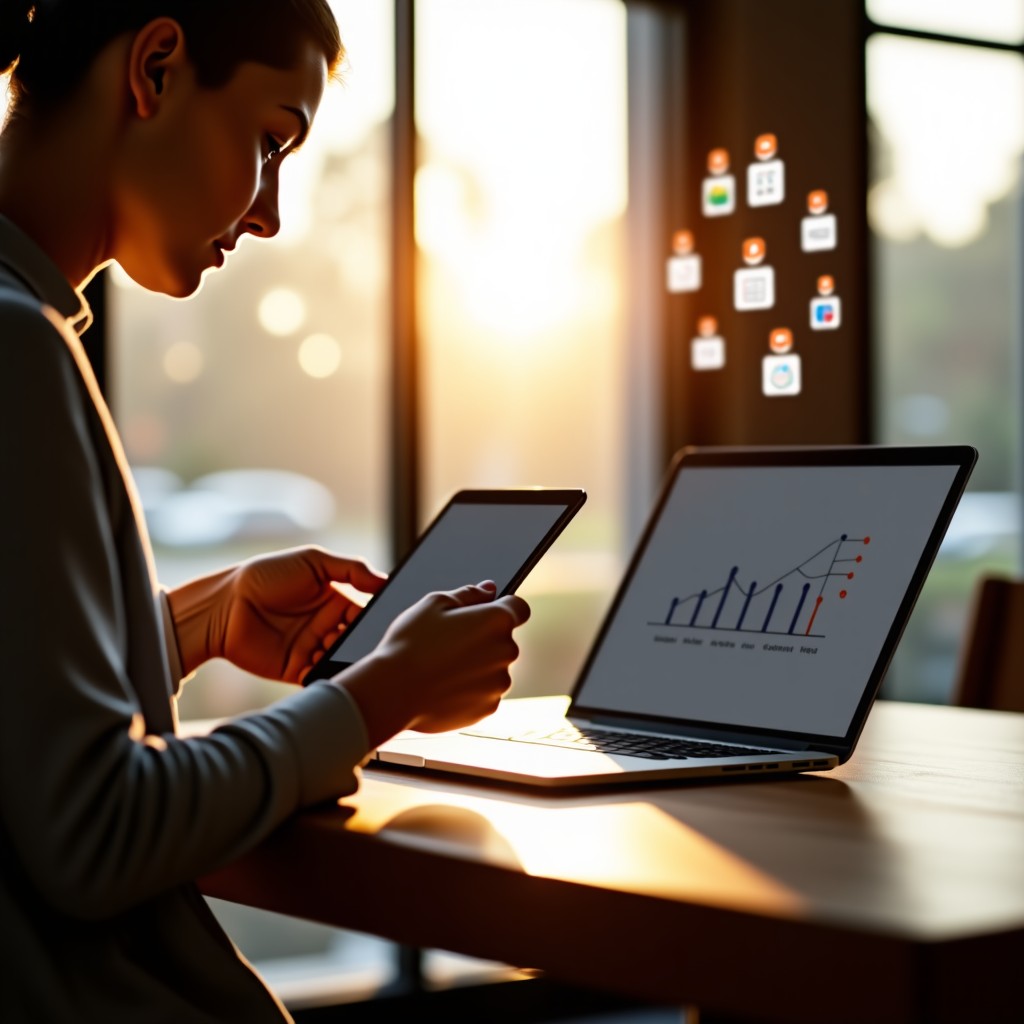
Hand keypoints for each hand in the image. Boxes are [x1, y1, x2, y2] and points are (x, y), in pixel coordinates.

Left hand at [168, 546, 386, 682]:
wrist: (224, 605)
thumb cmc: (266, 576)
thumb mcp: (313, 561)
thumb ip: (351, 569)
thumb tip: (384, 580)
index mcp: (333, 600)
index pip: (364, 612)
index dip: (372, 616)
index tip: (375, 618)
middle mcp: (326, 626)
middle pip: (356, 639)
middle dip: (359, 640)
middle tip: (349, 634)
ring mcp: (312, 649)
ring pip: (341, 659)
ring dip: (341, 655)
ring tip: (328, 643)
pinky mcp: (297, 670)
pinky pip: (320, 677)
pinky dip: (325, 674)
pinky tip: (317, 662)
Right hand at [339, 581, 530, 747]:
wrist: (392, 691)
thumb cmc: (410, 644)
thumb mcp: (433, 603)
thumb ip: (469, 593)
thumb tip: (489, 589)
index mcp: (496, 620)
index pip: (519, 608)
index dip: (502, 608)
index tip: (483, 614)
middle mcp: (506, 651)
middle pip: (503, 640)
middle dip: (483, 639)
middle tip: (448, 643)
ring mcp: (499, 683)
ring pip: (493, 668)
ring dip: (477, 666)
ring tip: (441, 668)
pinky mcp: (488, 707)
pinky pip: (484, 693)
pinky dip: (469, 690)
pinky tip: (443, 687)